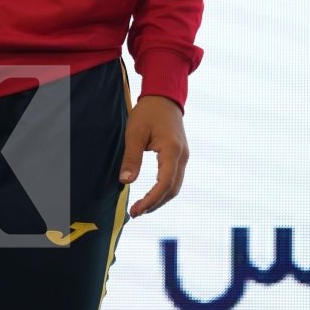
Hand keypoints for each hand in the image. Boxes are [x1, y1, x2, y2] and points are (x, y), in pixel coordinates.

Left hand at [119, 95, 188, 217]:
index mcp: (172, 150)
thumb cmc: (148, 112)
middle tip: (136, 212)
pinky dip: (164, 190)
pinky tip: (152, 194)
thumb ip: (131, 158)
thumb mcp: (134, 133)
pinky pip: (175, 178)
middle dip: (155, 204)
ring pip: (175, 186)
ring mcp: (184, 156)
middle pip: (172, 189)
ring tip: (142, 207)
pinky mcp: (181, 156)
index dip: (151, 200)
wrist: (164, 97)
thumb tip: (125, 182)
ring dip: (160, 199)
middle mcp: (182, 156)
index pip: (164, 184)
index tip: (136, 210)